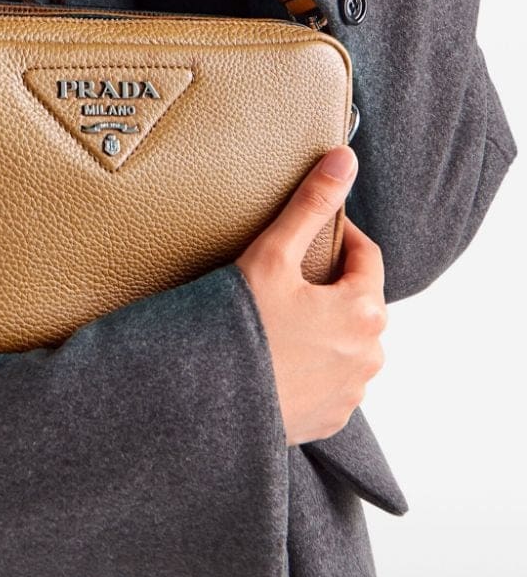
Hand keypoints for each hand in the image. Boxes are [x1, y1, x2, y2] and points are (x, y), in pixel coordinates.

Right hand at [233, 145, 387, 446]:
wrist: (207, 399)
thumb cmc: (242, 324)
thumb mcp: (274, 253)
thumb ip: (311, 203)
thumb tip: (344, 158)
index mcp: (365, 311)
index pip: (366, 256)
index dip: (338, 237)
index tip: (307, 234)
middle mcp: (370, 356)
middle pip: (358, 300)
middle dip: (330, 284)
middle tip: (285, 277)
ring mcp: (351, 392)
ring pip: (347, 342)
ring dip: (324, 327)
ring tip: (279, 318)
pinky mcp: (330, 419)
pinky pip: (332, 380)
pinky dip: (313, 365)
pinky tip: (278, 356)